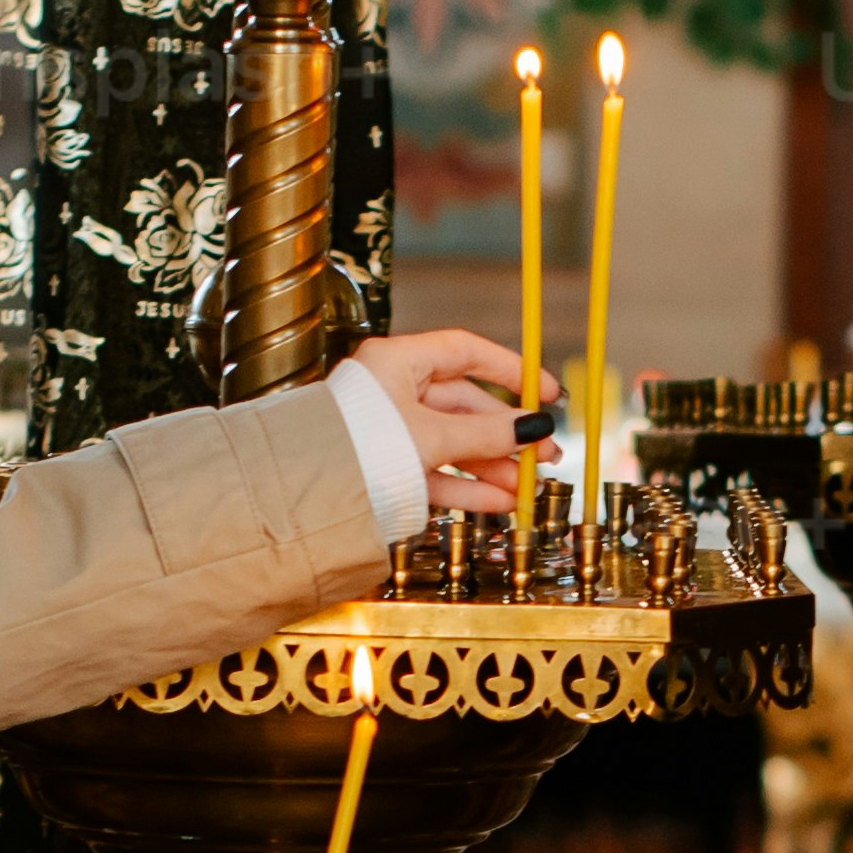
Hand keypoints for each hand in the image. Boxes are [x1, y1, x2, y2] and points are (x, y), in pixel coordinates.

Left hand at [348, 326, 529, 514]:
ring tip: (528, 486)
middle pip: (464, 405)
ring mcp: (389, 431)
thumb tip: (534, 428)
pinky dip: (466, 486)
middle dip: (507, 434)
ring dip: (493, 465)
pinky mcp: (386, 468)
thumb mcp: (432, 437)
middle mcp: (392, 391)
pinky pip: (435, 472)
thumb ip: (486, 435)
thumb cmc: (359, 449)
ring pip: (453, 443)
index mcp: (395, 362)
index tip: (545, 393)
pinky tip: (500, 500)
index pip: (465, 352)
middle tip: (545, 454)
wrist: (307, 498)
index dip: (510, 370)